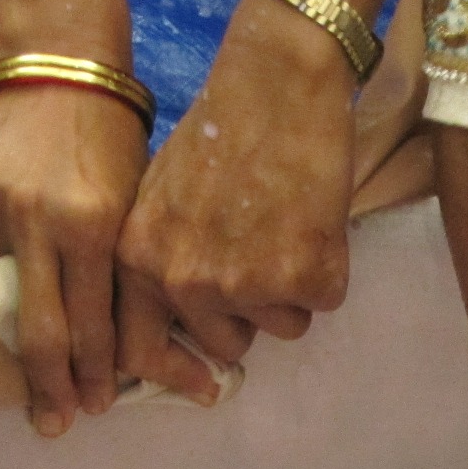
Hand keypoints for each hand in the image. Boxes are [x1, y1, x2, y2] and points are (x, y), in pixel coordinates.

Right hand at [0, 83, 149, 432]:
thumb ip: (117, 271)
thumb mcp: (133, 204)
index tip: (92, 409)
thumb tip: (115, 349)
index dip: (93, 378)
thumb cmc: (112, 138)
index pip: (92, 329)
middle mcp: (34, 219)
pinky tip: (5, 240)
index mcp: (93, 225)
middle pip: (36, 334)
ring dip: (12, 317)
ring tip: (25, 332)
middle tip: (52, 423)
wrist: (57, 59)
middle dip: (48, 387)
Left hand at [114, 0, 356, 395]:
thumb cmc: (222, 128)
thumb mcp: (159, 197)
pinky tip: (314, 215)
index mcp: (139, 260)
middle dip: (248, 314)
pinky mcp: (305, 278)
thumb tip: (180, 328)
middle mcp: (185, 281)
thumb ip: (159, 261)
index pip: (142, 352)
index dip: (175, 374)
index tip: (201, 386)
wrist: (280, 82)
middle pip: (225, 344)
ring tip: (285, 223)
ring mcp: (246, 285)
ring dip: (290, 289)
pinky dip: (328, 267)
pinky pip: (323, 300)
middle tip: (262, 253)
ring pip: (279, 326)